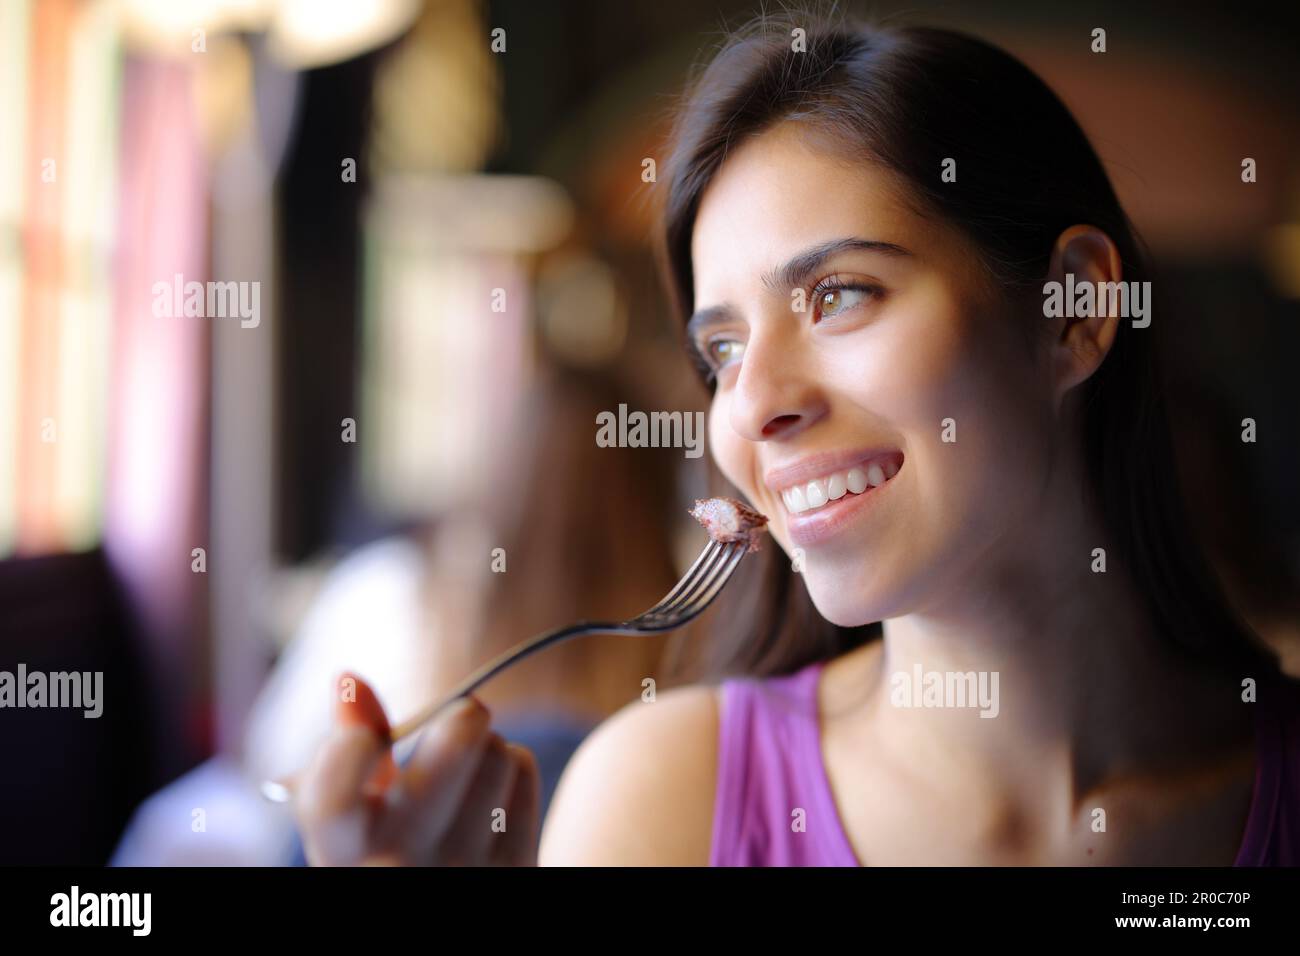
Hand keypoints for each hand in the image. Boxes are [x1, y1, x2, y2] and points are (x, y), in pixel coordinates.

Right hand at [293, 673, 540, 865]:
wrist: (440, 907)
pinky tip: (489, 797)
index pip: (334, 796)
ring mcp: (467, 868)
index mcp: (346, 852)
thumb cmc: (384, 853)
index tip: (366, 739)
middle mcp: (404, 864)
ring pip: (497, 751)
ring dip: (484, 747)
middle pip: (458, 742)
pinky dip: (509, 769)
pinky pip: (523, 772)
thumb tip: (349, 680)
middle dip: (458, 716)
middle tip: (453, 722)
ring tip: (464, 773)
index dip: (349, 750)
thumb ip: (344, 753)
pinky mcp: (516, 865)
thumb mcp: (351, 820)